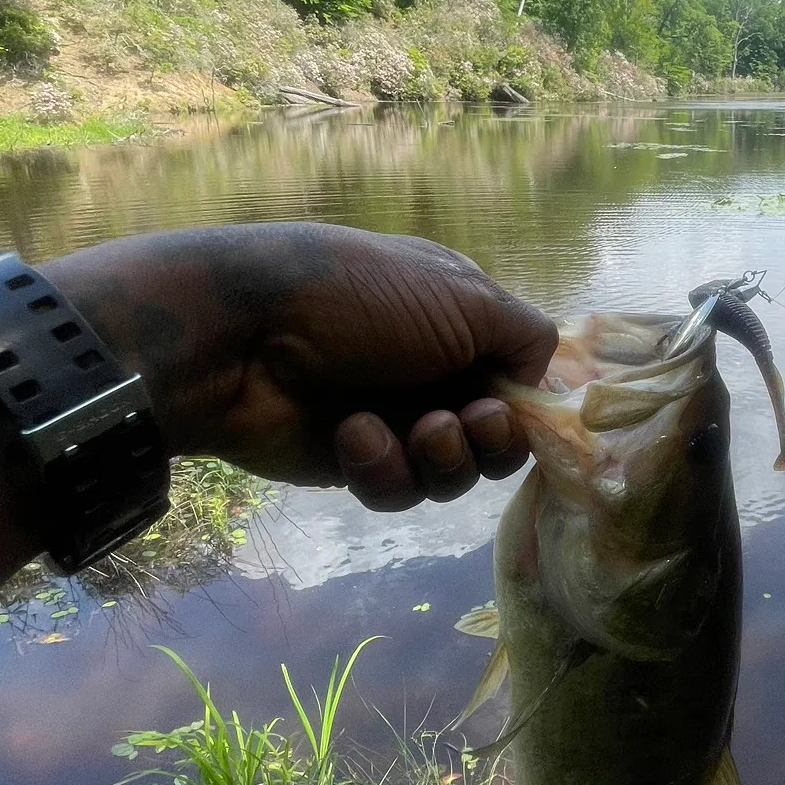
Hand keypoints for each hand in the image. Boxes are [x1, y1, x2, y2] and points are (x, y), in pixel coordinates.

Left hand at [46, 223, 557, 509]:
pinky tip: (353, 434)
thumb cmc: (362, 298)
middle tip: (470, 421)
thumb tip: (542, 378)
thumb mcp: (463, 294)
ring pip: (453, 473)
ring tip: (415, 430)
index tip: (520, 407)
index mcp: (461, 319)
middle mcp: (433, 369)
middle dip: (493, 437)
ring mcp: (394, 418)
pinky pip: (399, 489)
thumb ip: (526, 335)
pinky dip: (383, 465)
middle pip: (498, 436)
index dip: (528, 401)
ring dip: (442, 455)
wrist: (242, 336)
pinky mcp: (354, 464)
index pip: (520, 376)